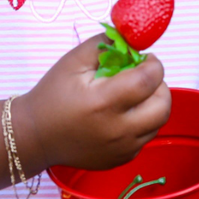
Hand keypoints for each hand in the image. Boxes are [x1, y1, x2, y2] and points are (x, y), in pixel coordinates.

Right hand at [18, 34, 170, 170]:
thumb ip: (104, 45)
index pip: (149, 80)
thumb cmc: (52, 95)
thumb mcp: (73, 61)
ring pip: (157, 123)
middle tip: (142, 77)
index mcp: (104, 103)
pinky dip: (141, 122)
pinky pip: (145, 137)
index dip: (153, 64)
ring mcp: (121, 149)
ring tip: (132, 95)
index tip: (145, 58)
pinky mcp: (121, 159)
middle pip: (162, 106)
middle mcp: (117, 130)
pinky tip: (121, 114)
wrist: (35, 136)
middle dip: (159, 86)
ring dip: (152, 104)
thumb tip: (132, 39)